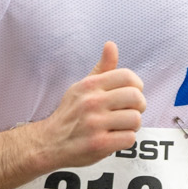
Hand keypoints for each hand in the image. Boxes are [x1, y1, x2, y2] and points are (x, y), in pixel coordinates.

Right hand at [38, 42, 145, 167]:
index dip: (136, 87)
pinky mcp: (99, 144)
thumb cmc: (70, 114)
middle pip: (136, 97)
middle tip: (129, 112)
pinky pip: (129, 138)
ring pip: (135, 119)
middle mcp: (92, 102)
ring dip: (132, 126)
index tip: (131, 95)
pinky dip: (126, 140)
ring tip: (121, 127)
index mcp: (90, 85)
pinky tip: (115, 138)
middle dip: (138, 107)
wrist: (49, 142)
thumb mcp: (82, 87)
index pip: (127, 77)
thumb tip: (111, 45)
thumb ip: (101, 69)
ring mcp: (95, 124)